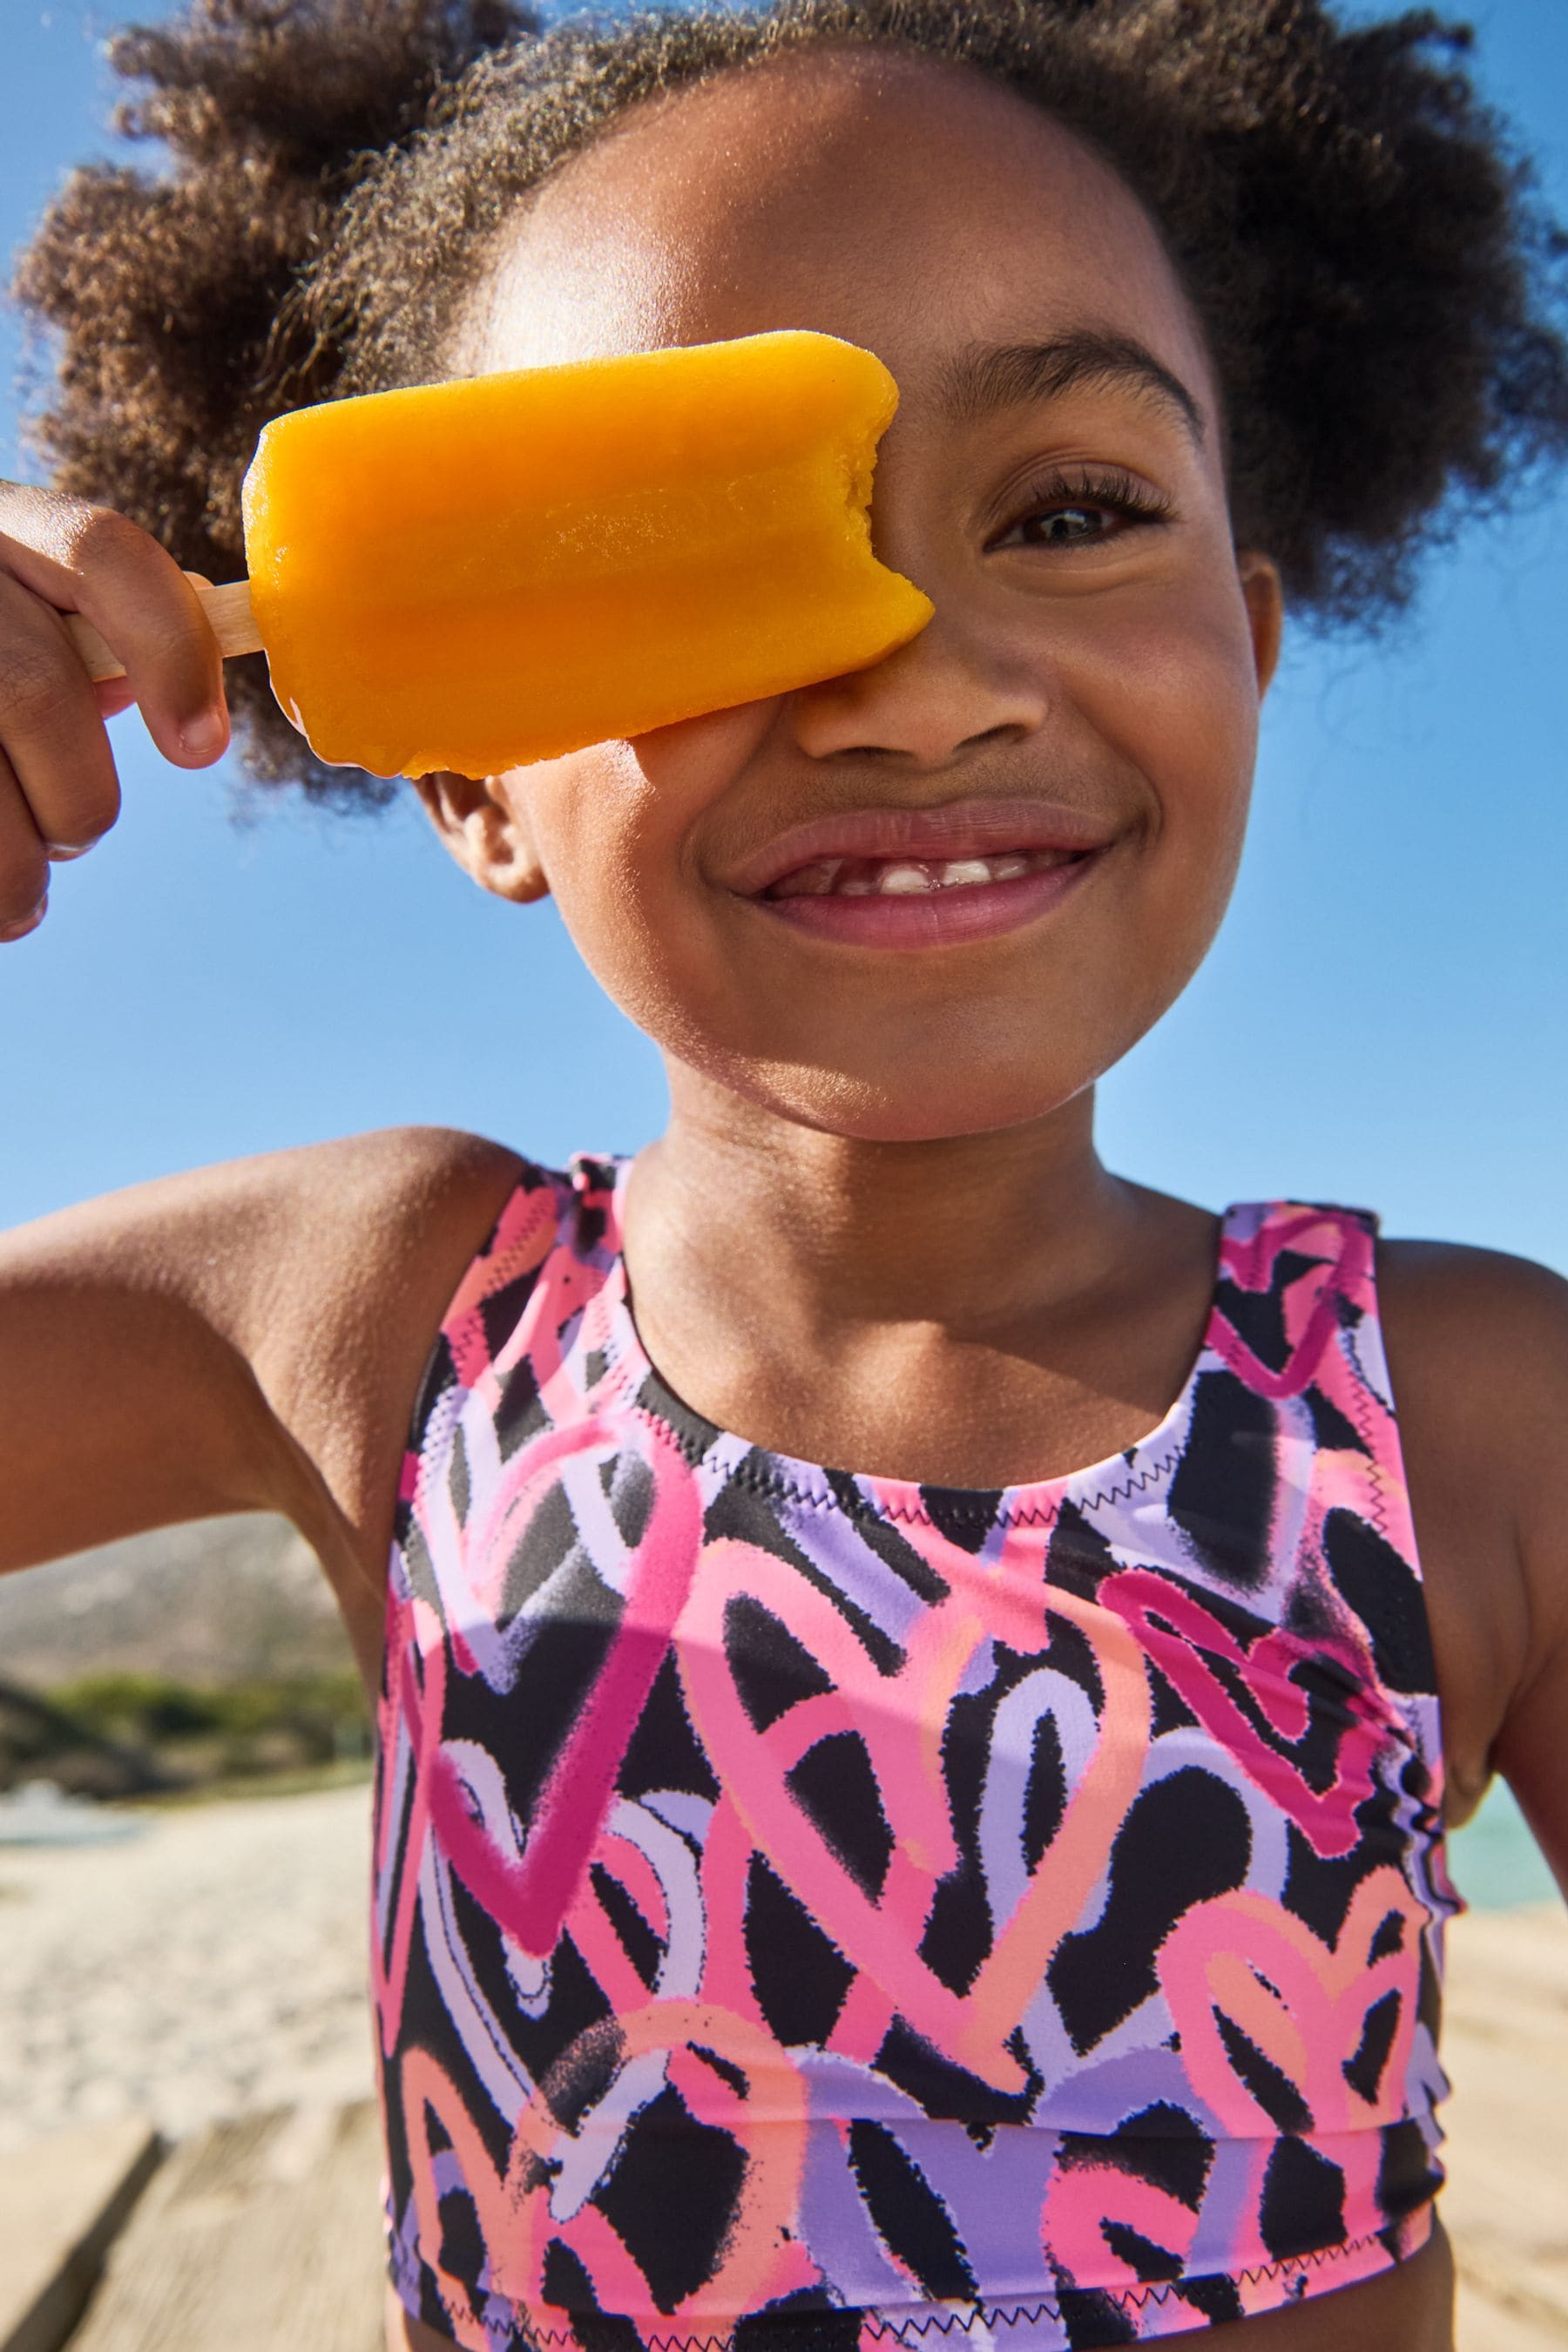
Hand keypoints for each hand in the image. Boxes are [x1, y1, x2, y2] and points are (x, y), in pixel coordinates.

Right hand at [0, 483, 228, 940]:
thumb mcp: (23, 621)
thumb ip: (82, 651)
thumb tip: (159, 710)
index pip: (102, 554)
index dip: (171, 653)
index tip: (201, 749)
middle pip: (34, 692)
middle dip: (78, 801)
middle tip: (75, 838)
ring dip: (15, 866)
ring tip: (21, 898)